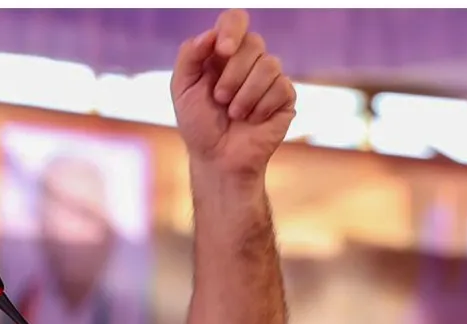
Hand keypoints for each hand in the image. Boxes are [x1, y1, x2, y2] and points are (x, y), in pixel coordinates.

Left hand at [170, 9, 295, 176]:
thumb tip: (211, 34)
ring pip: (270, 64)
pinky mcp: (284, 96)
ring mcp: (269, 77)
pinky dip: (260, 107)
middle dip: (233, 75)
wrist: (217, 159)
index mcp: (223, 53)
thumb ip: (189, 56)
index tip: (223, 51)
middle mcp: (248, 60)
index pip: (235, 20)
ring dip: (246, 94)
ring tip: (233, 113)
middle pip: (253, 43)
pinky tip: (252, 120)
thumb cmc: (198, 125)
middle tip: (219, 99)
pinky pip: (281, 87)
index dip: (232, 29)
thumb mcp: (182, 89)